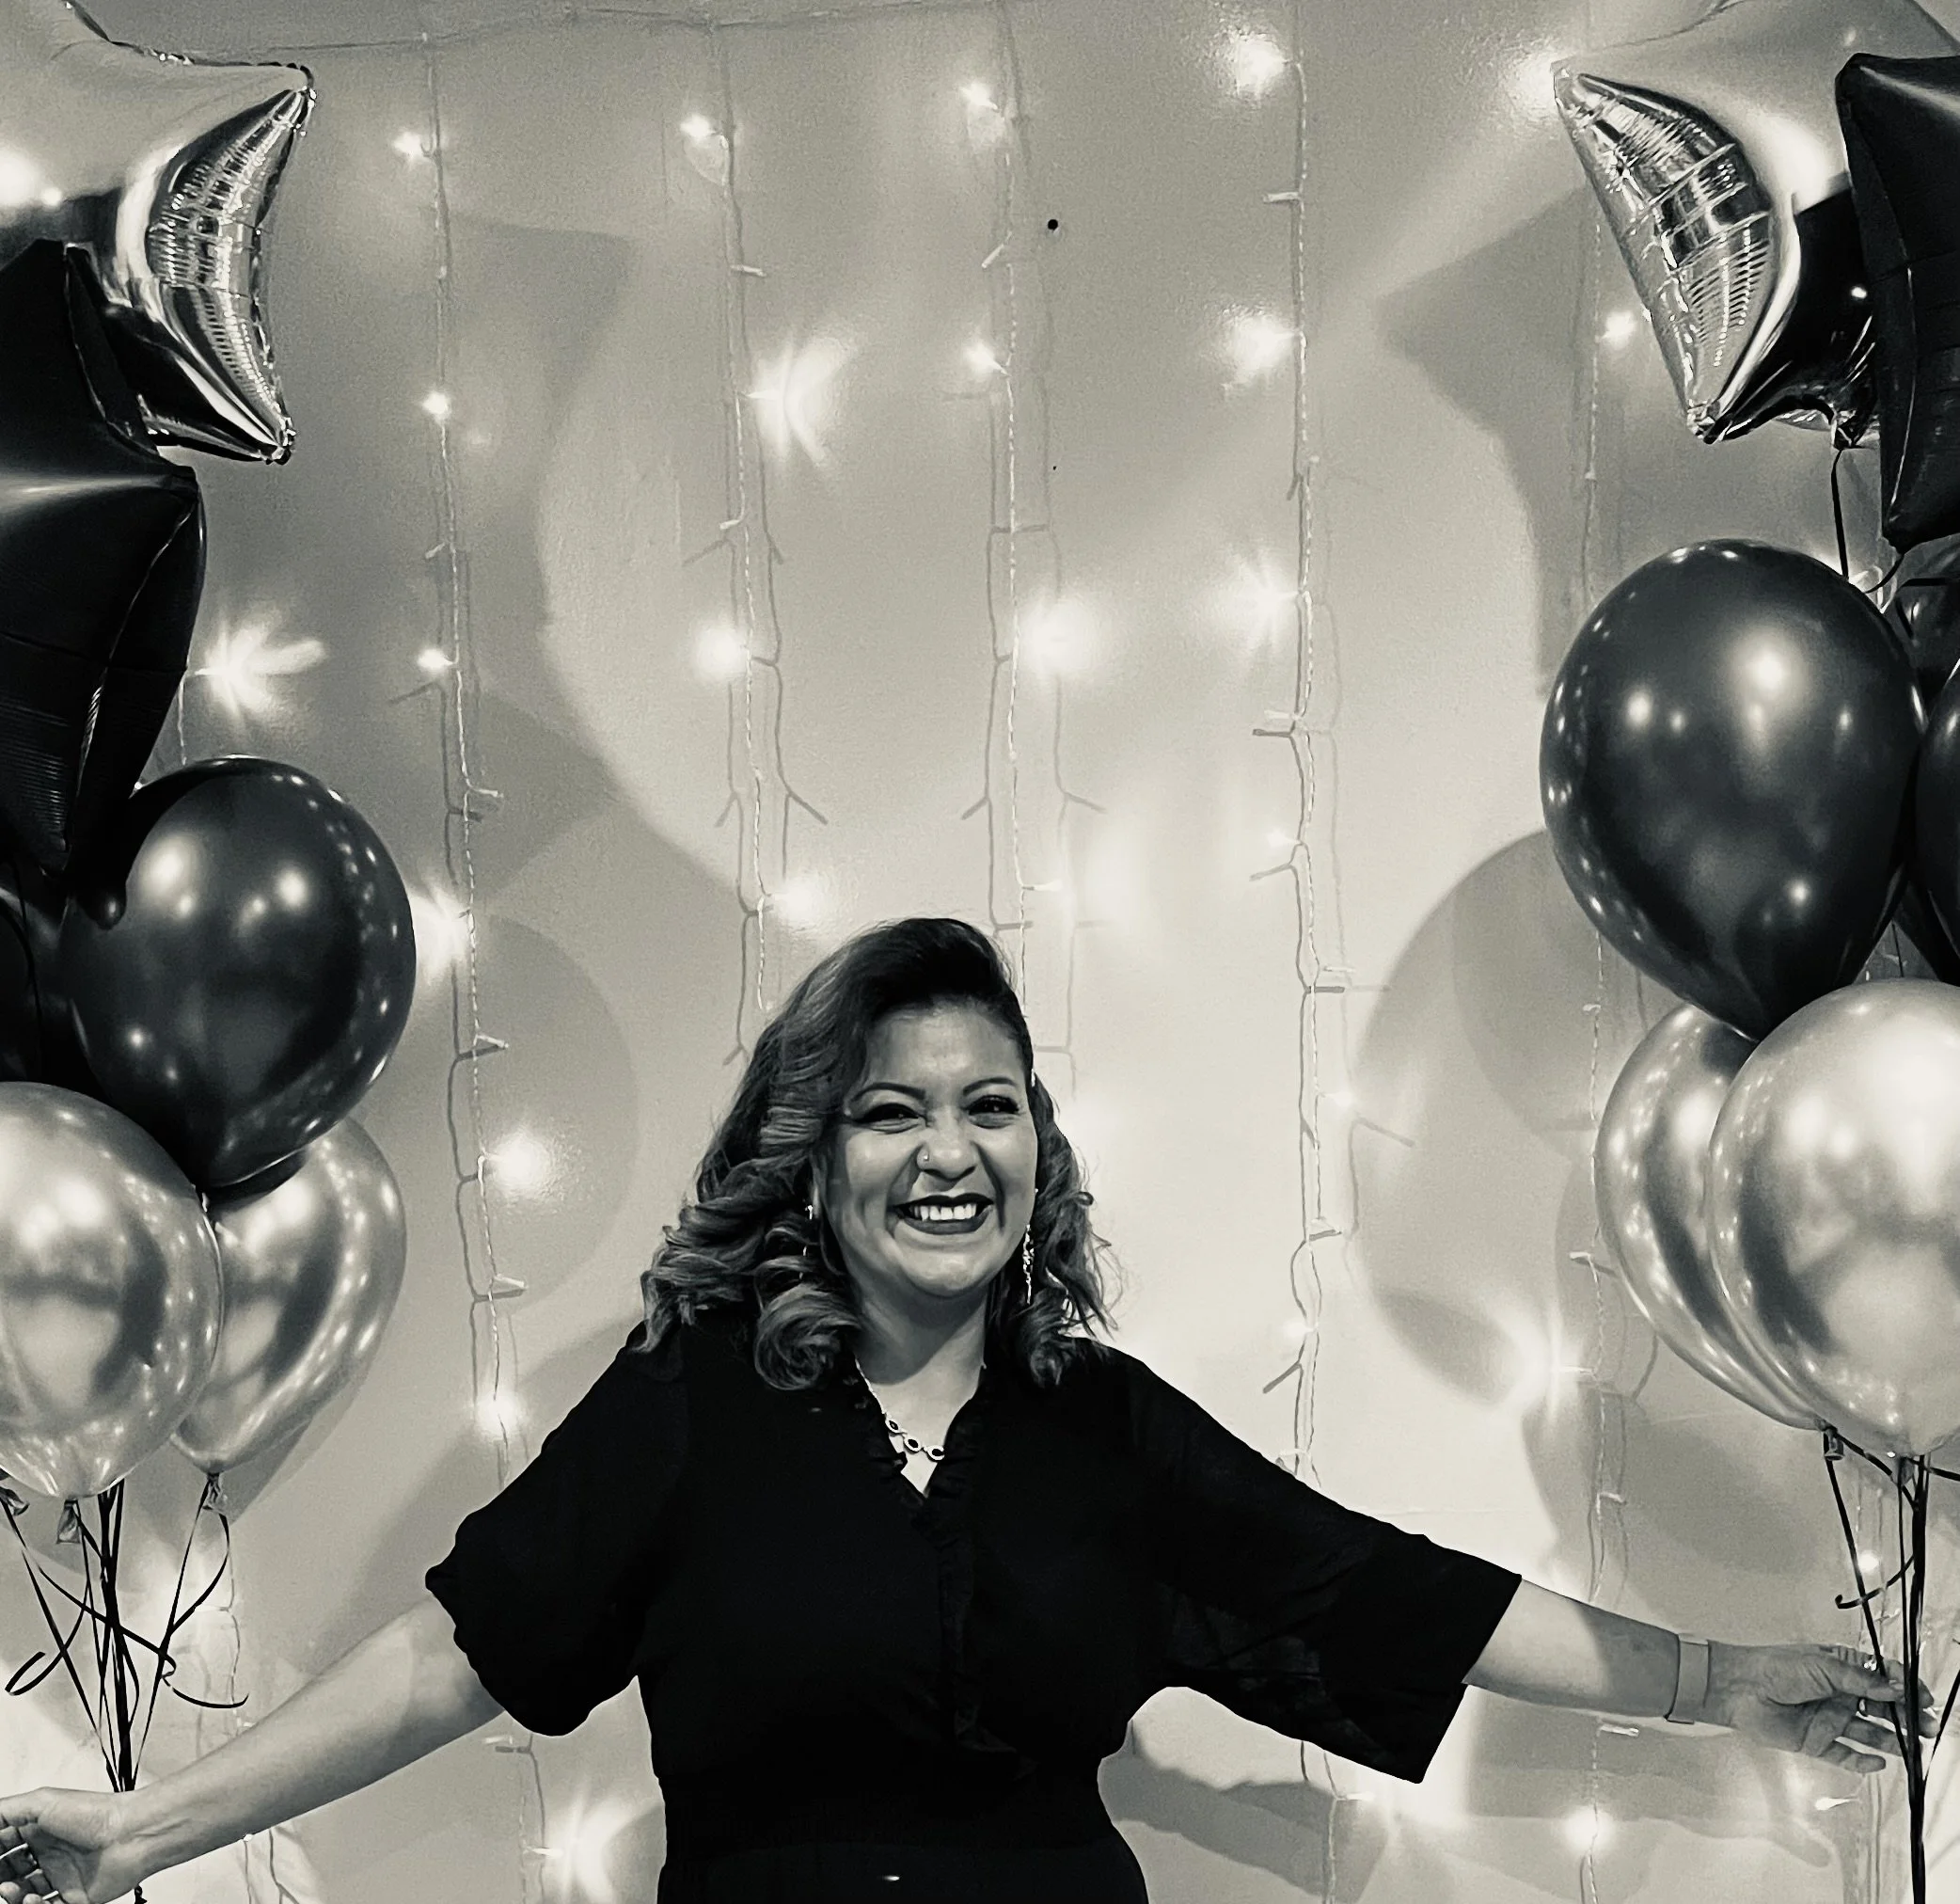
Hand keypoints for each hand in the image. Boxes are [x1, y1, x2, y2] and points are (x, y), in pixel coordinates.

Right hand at [0, 1790, 149, 1903]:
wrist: (132, 1835)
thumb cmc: (96, 1814)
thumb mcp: (42, 1802)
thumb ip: (7, 1811)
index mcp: (43, 1828)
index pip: (6, 1844)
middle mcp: (52, 1851)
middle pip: (12, 1871)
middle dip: (0, 1875)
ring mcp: (63, 1875)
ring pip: (25, 1893)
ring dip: (11, 1894)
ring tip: (10, 1889)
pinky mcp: (75, 1896)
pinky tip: (30, 1899)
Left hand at [1704, 1643, 1936, 1771]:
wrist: (1740, 1689)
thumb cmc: (1776, 1668)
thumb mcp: (1822, 1666)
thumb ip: (1860, 1680)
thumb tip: (1895, 1688)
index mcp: (1841, 1668)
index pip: (1881, 1678)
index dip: (1904, 1687)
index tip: (1923, 1698)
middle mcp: (1839, 1694)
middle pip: (1881, 1707)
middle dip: (1906, 1716)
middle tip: (1926, 1727)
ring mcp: (1830, 1719)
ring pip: (1869, 1733)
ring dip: (1892, 1740)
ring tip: (1913, 1748)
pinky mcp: (1818, 1741)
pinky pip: (1846, 1754)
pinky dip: (1863, 1761)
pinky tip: (1879, 1762)